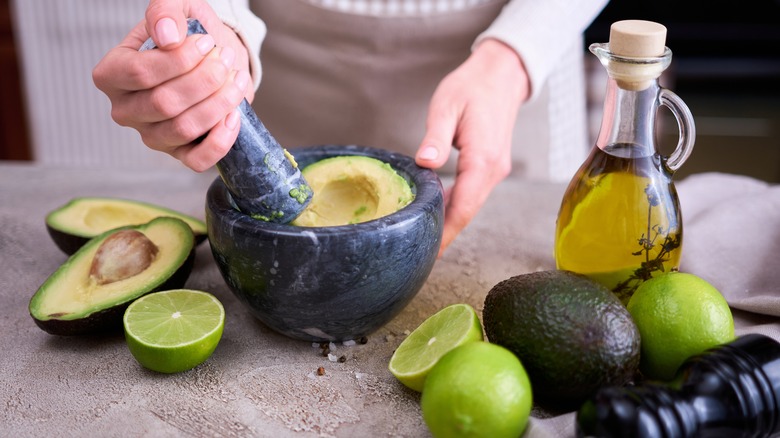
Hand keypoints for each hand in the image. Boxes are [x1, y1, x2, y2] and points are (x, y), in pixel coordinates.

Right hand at [92, 0, 252, 170]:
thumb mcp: (176, 8)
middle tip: (224, 59)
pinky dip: (221, 139)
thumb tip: (167, 36)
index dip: (179, 60)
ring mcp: (152, 135)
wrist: (213, 55)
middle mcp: (126, 110)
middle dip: (204, 79)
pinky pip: (197, 160)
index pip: (139, 73)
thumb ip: (165, 12)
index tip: (207, 43)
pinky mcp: (179, 153)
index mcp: (112, 74)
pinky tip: (234, 114)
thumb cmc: (188, 33)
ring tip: (235, 78)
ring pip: (183, 128)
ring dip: (218, 103)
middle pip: (164, 102)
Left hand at [415, 38, 529, 256]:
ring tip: (425, 240)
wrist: (502, 75)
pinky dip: (456, 207)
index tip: (431, 252)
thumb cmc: (472, 86)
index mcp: (482, 158)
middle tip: (420, 254)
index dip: (446, 231)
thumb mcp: (447, 105)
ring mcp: (495, 170)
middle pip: (468, 212)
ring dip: (450, 223)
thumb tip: (424, 162)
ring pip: (471, 205)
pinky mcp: (491, 167)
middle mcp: (493, 170)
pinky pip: (473, 193)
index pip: (464, 206)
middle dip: (446, 235)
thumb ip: (436, 135)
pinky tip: (437, 213)